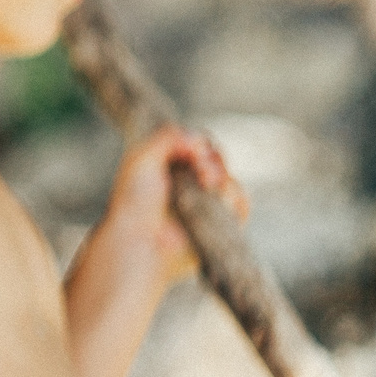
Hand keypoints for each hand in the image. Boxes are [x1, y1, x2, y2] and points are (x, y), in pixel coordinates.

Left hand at [98, 124, 246, 292]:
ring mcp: (205, 205)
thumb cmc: (134, 201)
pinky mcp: (219, 224)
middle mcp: (189, 185)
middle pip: (216, 160)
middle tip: (201, 170)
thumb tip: (197, 139)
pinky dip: (236, 197)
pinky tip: (221, 197)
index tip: (192, 151)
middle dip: (212, 160)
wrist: (142, 240)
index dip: (199, 144)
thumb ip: (166, 136)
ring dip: (224, 178)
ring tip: (208, 185)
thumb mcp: (140, 158)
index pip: (197, 145)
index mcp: (170, 167)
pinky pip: (240, 205)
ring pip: (230, 180)